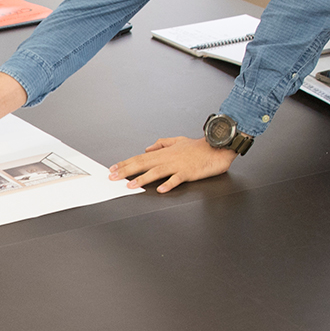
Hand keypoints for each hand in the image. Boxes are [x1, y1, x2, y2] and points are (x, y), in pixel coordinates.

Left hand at [108, 136, 237, 192]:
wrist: (217, 147)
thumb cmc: (199, 147)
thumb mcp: (178, 140)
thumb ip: (162, 143)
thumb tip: (148, 148)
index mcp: (164, 152)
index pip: (140, 157)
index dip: (125, 163)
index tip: (113, 168)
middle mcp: (168, 158)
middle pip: (143, 164)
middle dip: (126, 170)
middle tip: (113, 177)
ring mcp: (178, 165)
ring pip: (156, 172)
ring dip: (142, 179)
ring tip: (130, 185)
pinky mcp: (188, 172)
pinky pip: (177, 179)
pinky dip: (168, 184)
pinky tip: (160, 189)